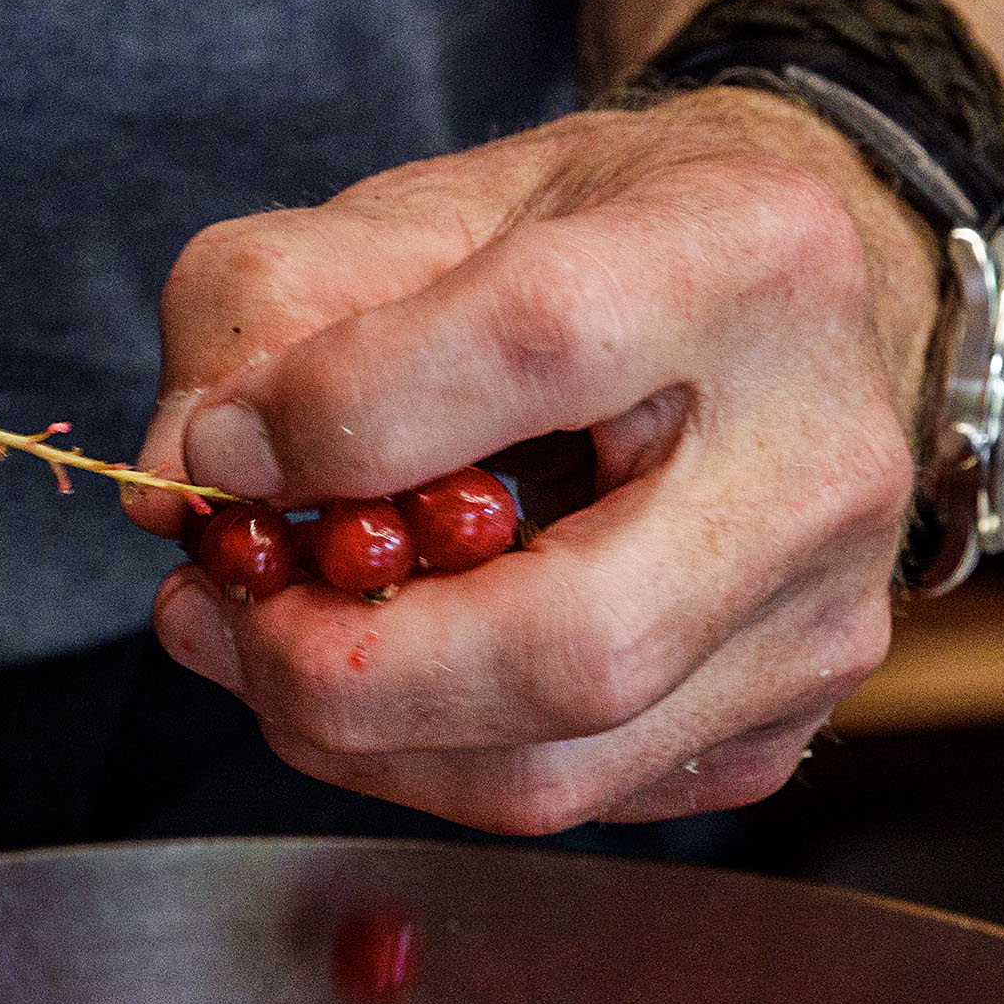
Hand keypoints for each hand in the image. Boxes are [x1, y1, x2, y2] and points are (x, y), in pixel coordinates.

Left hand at [123, 88, 942, 830]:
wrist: (778, 306)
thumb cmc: (591, 243)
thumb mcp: (423, 206)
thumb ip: (268, 306)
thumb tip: (179, 481)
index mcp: (752, 258)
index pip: (534, 345)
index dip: (341, 419)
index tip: (222, 449)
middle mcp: (824, 458)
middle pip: (572, 638)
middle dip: (339, 659)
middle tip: (210, 607)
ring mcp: (820, 618)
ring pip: (555, 767)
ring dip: (354, 733)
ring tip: (250, 640)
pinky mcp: (780, 725)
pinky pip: (566, 797)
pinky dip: (421, 757)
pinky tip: (365, 672)